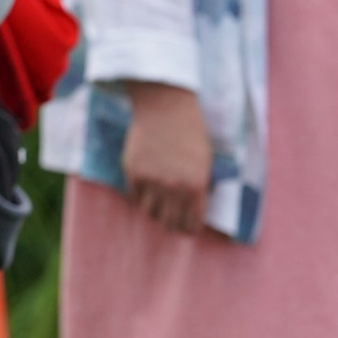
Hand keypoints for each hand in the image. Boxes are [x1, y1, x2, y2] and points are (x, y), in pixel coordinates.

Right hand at [119, 81, 213, 237]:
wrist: (165, 107)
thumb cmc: (191, 131)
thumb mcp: (205, 161)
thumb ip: (200, 187)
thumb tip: (193, 210)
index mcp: (196, 186)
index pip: (191, 223)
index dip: (189, 229)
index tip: (187, 229)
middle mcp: (173, 187)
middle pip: (169, 223)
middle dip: (172, 225)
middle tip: (172, 222)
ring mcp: (151, 180)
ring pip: (150, 213)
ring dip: (155, 212)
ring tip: (158, 206)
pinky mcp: (133, 171)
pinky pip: (135, 196)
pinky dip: (140, 196)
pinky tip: (146, 189)